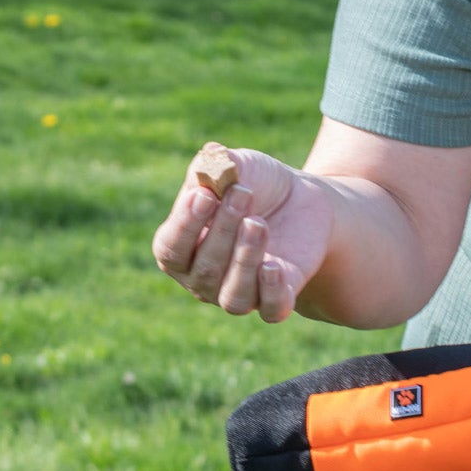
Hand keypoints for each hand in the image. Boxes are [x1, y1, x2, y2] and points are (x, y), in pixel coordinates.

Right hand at [150, 143, 334, 322]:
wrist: (300, 198)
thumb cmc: (255, 183)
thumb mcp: (235, 166)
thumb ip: (215, 163)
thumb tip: (208, 159)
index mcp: (183, 249)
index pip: (170, 251)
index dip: (185, 226)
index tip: (205, 195)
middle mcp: (205, 281)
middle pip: (205, 271)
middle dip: (223, 230)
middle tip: (243, 193)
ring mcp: (240, 294)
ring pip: (233, 297)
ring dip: (244, 260)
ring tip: (258, 223)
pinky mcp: (277, 300)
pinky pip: (271, 311)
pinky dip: (271, 293)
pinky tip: (273, 267)